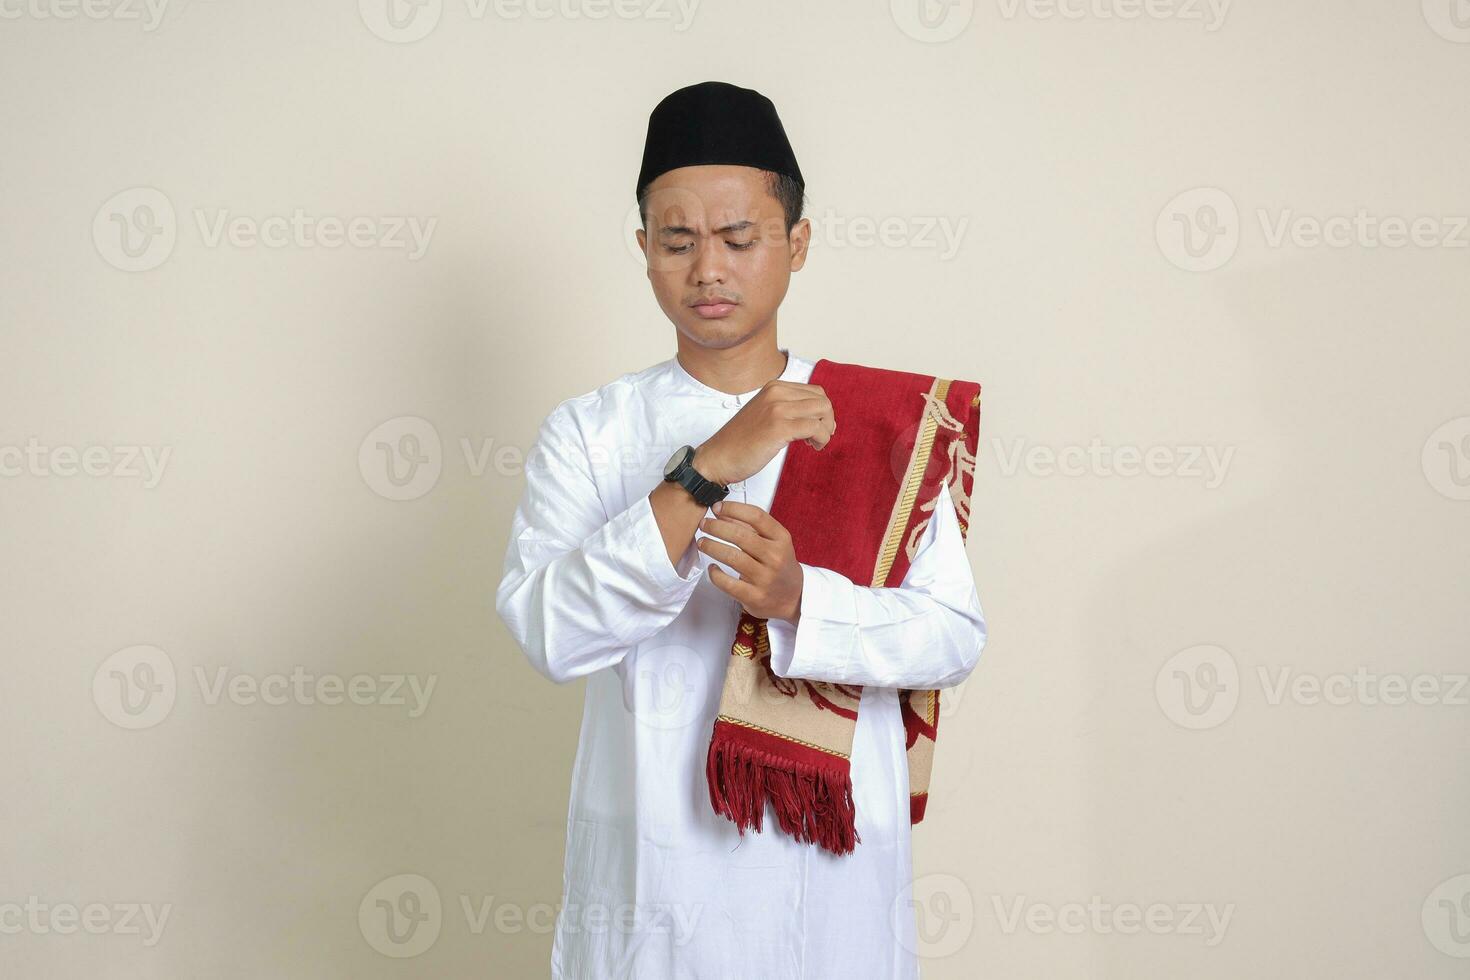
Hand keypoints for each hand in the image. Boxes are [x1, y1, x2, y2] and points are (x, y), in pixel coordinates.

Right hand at [693, 380, 834, 485]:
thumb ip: (786, 408)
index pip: (815, 391)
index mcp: (773, 387)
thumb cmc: (740, 442)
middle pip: (822, 399)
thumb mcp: (764, 414)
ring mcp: (777, 408)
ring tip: (814, 443)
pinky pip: (816, 428)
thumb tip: (817, 415)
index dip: (822, 411)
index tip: (816, 428)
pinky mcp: (779, 427)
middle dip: (827, 420)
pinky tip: (812, 447)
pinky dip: (821, 439)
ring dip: (826, 430)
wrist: (717, 458)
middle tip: (819, 438)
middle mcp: (776, 392)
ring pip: (822, 410)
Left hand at [696, 500, 802, 623]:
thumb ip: (749, 527)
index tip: (717, 507)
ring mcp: (766, 578)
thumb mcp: (773, 542)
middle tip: (704, 524)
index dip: (733, 509)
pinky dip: (715, 574)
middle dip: (716, 527)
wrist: (794, 597)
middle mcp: (775, 557)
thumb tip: (721, 513)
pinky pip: (728, 583)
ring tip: (702, 542)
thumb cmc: (778, 564)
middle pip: (740, 536)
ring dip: (712, 547)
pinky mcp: (755, 597)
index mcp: (781, 538)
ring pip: (732, 557)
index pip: (756, 516)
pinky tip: (712, 567)